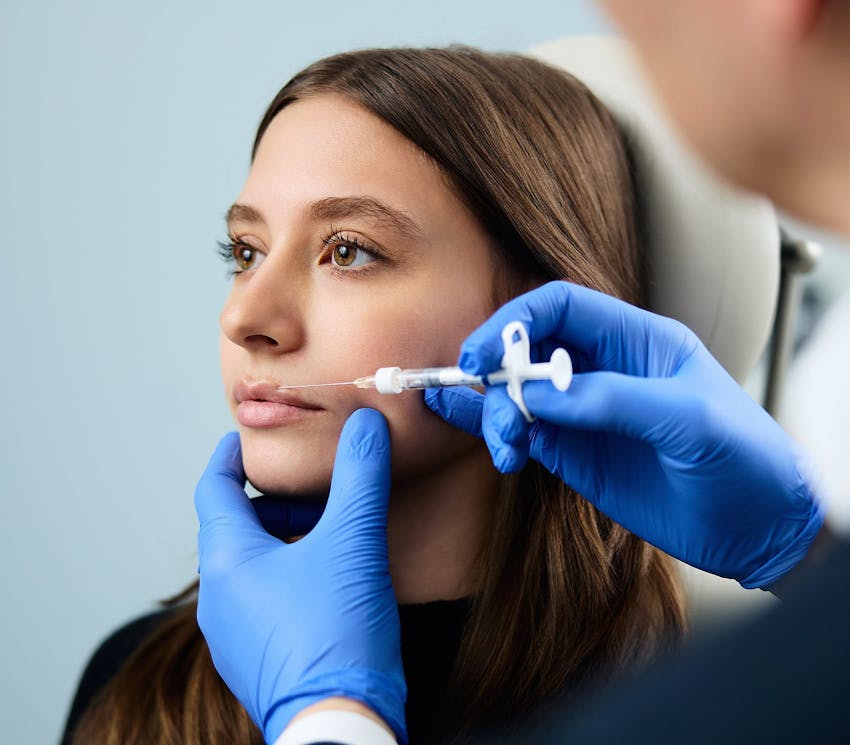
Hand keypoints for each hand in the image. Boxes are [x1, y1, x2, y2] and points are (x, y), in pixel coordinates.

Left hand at [194, 409, 405, 743]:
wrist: (339, 726)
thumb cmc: (337, 635)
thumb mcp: (354, 542)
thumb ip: (360, 475)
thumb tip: (365, 424)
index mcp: (227, 561)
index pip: (213, 490)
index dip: (229, 458)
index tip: (243, 439)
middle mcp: (219, 597)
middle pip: (235, 527)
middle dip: (273, 501)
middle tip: (315, 490)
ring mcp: (234, 634)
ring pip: (251, 565)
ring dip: (284, 538)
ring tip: (330, 533)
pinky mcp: (257, 659)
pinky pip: (262, 599)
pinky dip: (288, 574)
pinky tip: (328, 580)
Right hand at [425, 281, 822, 588]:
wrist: (759, 531)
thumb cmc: (745, 460)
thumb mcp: (690, 421)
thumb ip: (614, 400)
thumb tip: (541, 394)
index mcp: (637, 341)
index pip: (562, 307)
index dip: (516, 320)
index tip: (484, 352)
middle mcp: (605, 371)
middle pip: (529, 351)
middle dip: (498, 370)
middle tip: (483, 398)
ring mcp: (587, 415)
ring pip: (520, 396)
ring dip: (499, 415)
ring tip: (506, 449)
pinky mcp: (577, 456)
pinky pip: (527, 435)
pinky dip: (502, 438)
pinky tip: (497, 451)